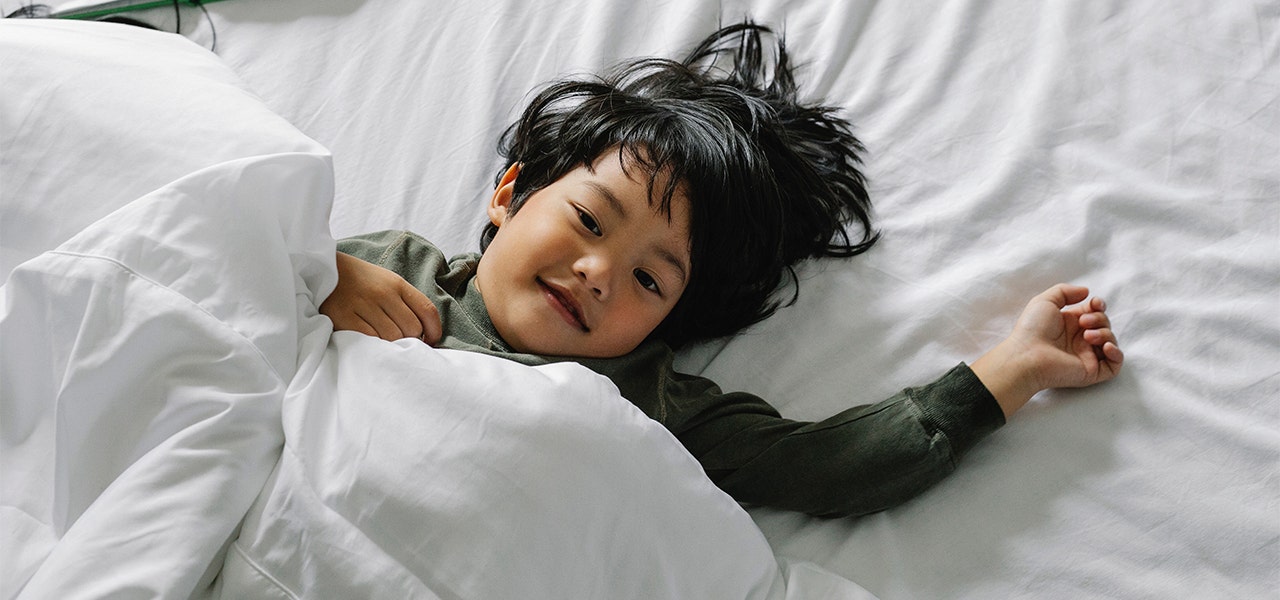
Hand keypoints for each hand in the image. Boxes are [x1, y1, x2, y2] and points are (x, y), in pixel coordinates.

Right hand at [320, 252, 441, 343]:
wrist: (322, 270)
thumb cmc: (359, 281)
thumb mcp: (387, 282)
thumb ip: (405, 303)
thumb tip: (425, 334)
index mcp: (397, 284)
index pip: (428, 311)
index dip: (434, 331)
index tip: (431, 341)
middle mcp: (383, 293)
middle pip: (412, 329)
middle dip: (412, 341)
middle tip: (402, 344)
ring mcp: (363, 305)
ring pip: (393, 337)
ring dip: (393, 346)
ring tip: (386, 344)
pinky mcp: (344, 317)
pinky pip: (370, 340)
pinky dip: (375, 346)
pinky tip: (371, 343)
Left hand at [972, 284, 1124, 417]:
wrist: (1027, 355)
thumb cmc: (1032, 328)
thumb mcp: (1045, 301)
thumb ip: (1065, 291)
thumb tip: (1087, 292)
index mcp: (1070, 324)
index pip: (1094, 312)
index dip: (1099, 306)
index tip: (1095, 303)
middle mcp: (1079, 340)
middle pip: (1104, 325)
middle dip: (1099, 319)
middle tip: (1084, 322)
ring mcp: (1086, 356)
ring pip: (1110, 342)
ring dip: (1105, 334)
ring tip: (1087, 335)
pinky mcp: (1091, 372)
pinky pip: (1114, 365)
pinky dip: (1116, 354)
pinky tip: (1106, 346)